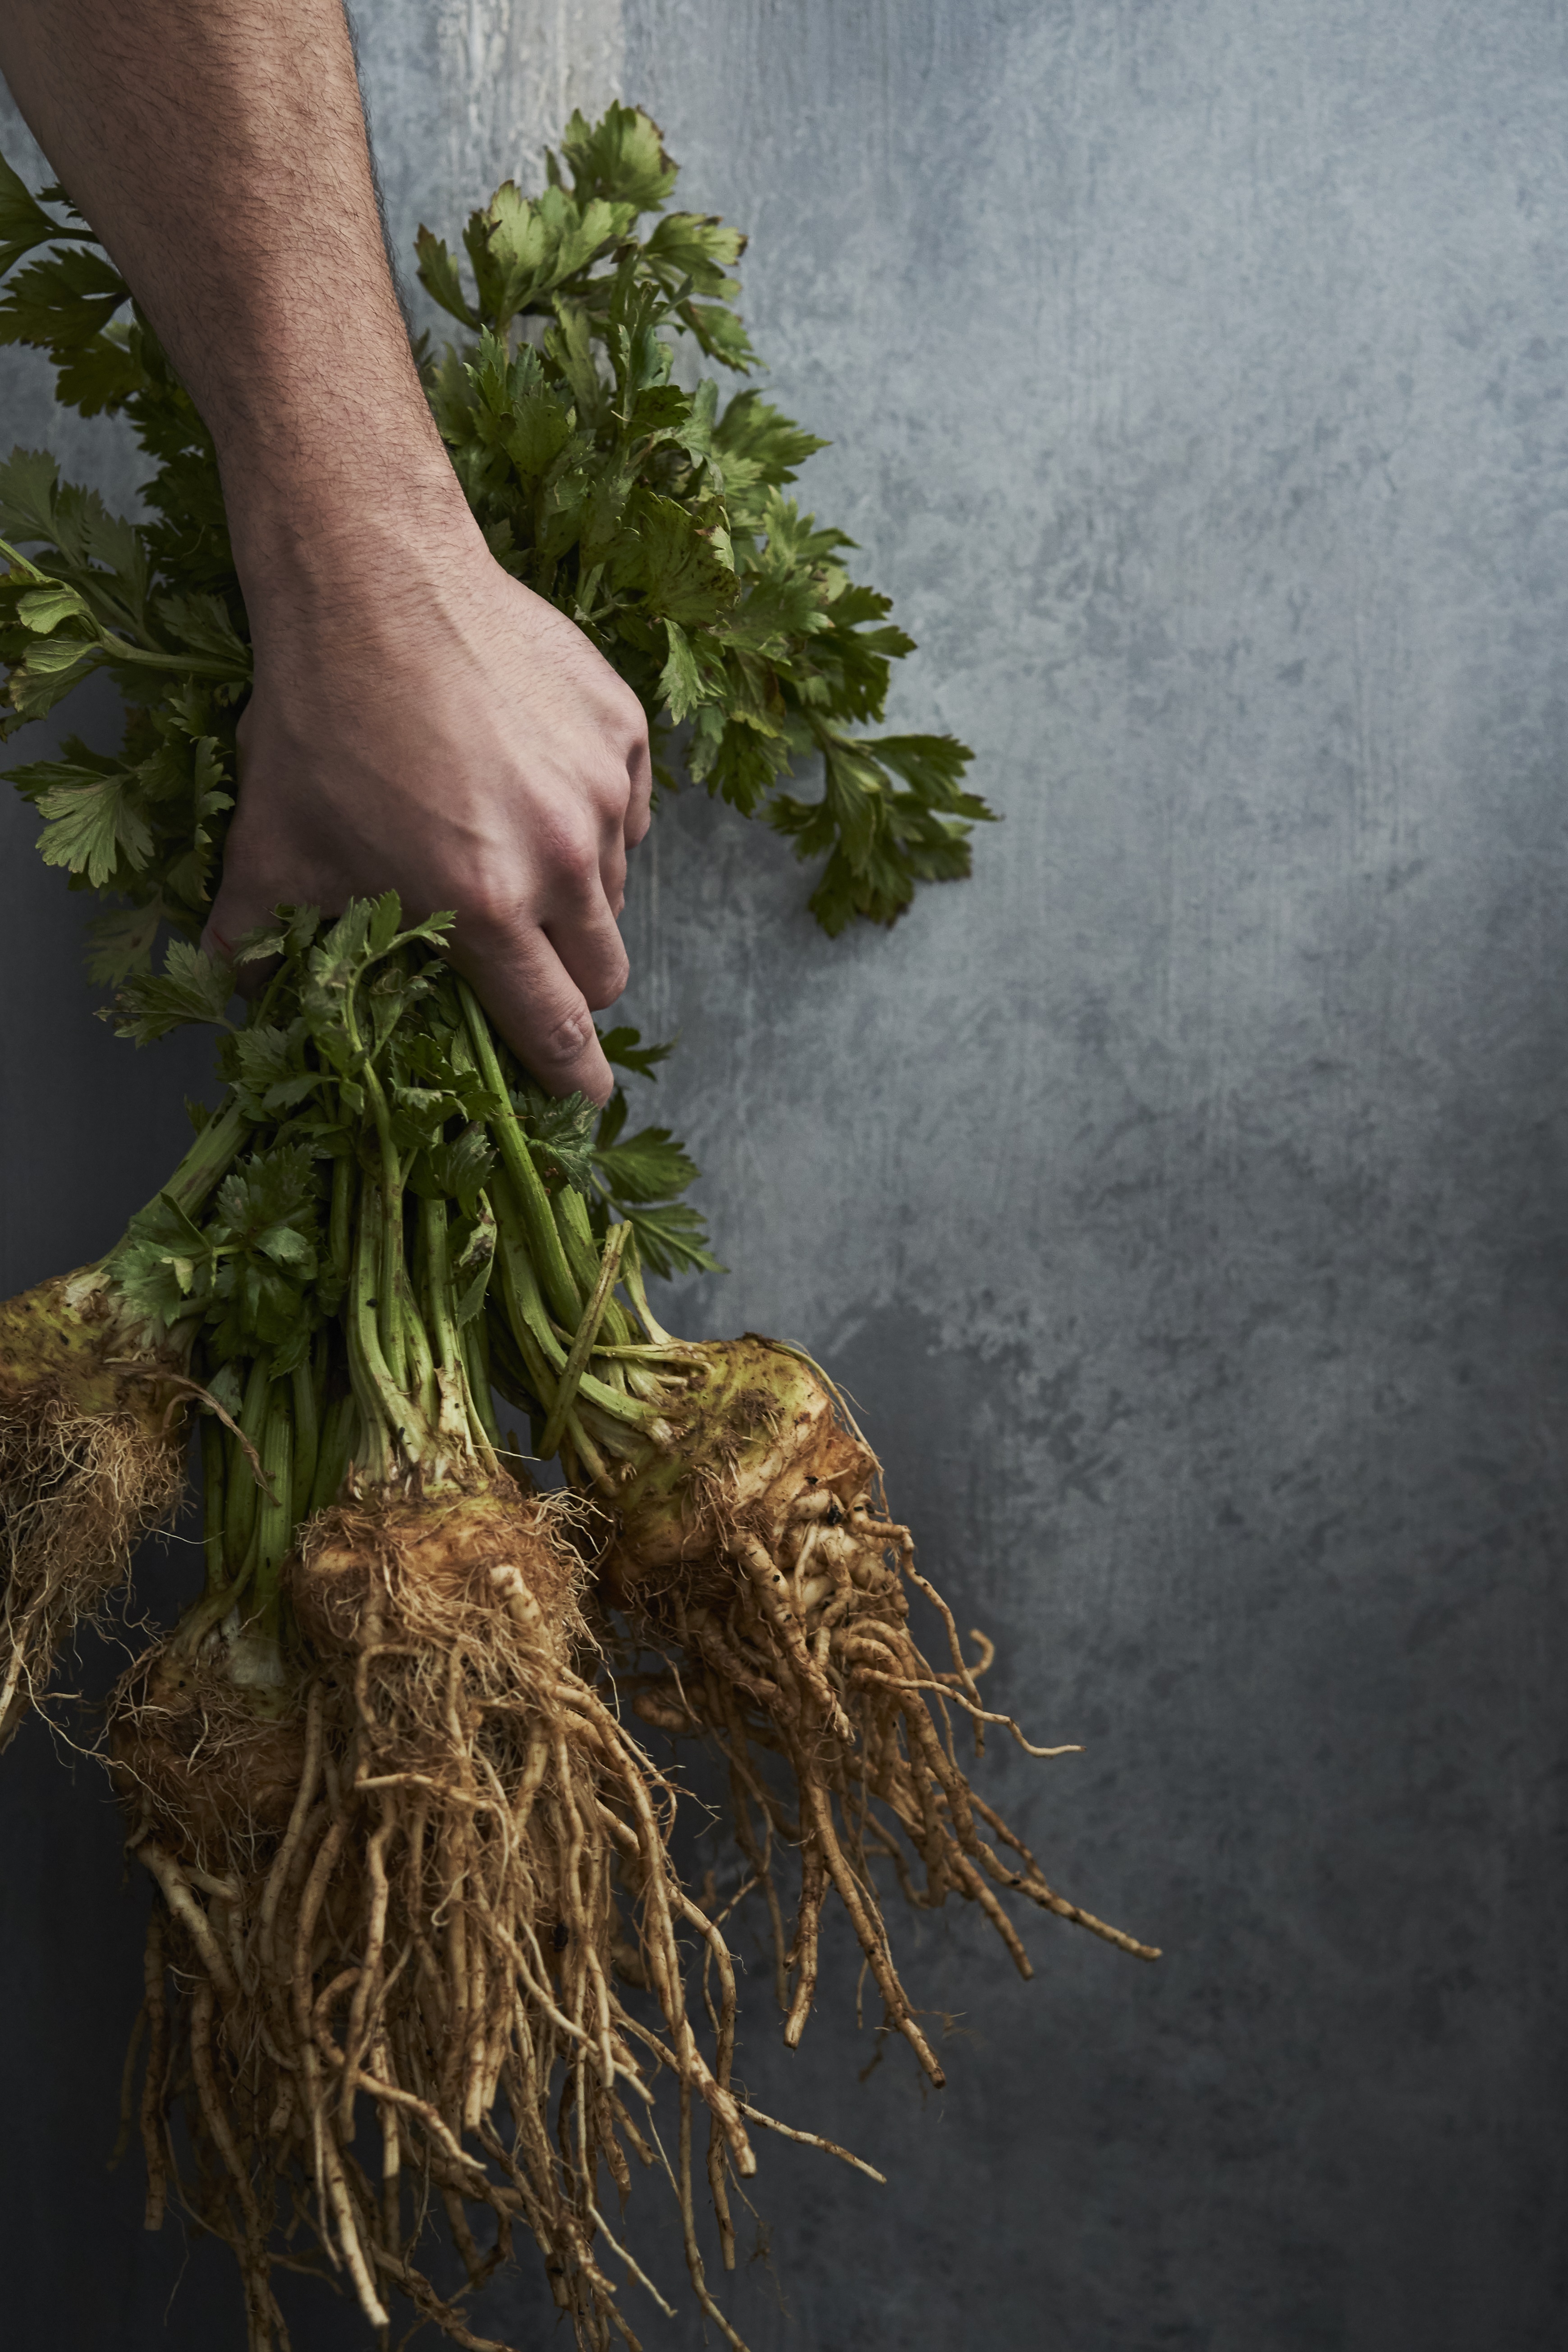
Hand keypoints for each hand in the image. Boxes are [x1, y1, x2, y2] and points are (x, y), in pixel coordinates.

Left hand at [203, 532, 650, 1103]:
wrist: (372, 576)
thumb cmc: (318, 718)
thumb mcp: (272, 842)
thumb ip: (257, 936)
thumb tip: (224, 993)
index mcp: (484, 907)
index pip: (556, 1028)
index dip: (572, 1077)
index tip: (585, 1101)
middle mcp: (561, 858)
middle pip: (605, 972)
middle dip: (572, 984)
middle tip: (526, 955)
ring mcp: (603, 790)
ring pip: (615, 888)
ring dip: (574, 892)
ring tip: (507, 843)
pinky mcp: (623, 730)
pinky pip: (629, 808)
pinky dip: (592, 814)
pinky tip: (530, 781)